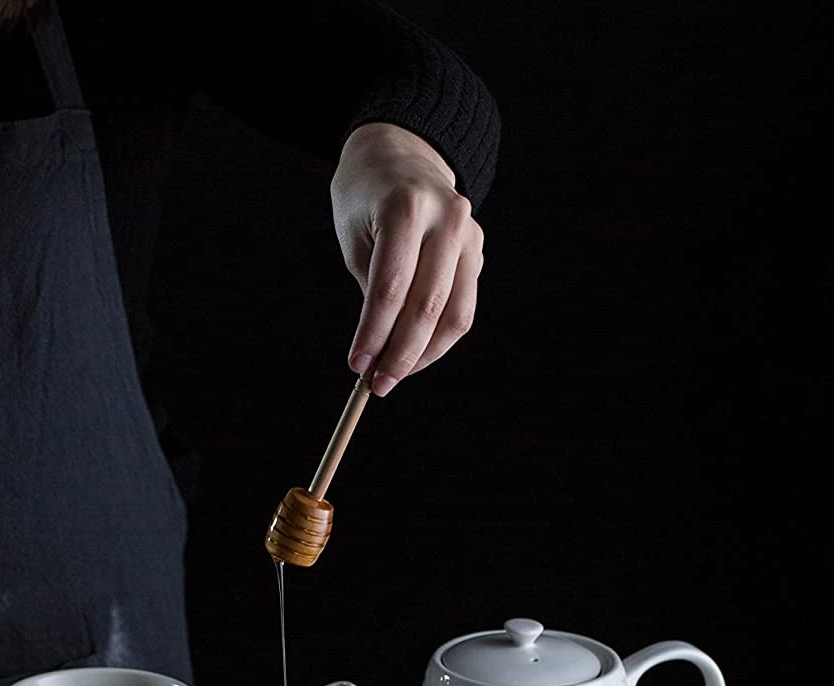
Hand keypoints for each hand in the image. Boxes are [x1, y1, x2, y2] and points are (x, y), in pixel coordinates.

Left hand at [330, 123, 484, 395]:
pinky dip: (438, 338)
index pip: (391, 287)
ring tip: (396, 374)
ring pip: (454, 314)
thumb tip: (382, 353)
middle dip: (400, 354)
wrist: (402, 152)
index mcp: (406, 207)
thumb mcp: (355, 236)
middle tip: (378, 385)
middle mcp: (447, 219)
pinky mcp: (478, 251)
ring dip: (425, 354)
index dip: (374, 334)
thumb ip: (373, 290)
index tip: (357, 367)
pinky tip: (415, 352)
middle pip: (427, 306)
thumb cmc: (366, 199)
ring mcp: (469, 235)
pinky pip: (462, 308)